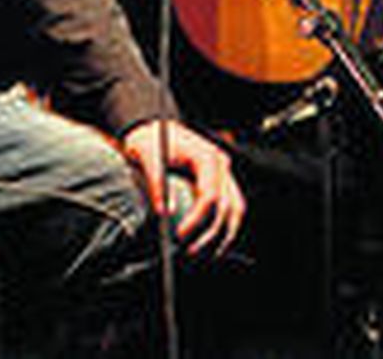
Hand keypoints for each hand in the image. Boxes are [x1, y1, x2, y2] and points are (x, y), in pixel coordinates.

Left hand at [122, 119, 245, 257]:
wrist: (156, 126)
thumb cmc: (151, 138)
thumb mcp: (147, 155)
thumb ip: (155, 182)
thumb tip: (164, 212)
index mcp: (207, 155)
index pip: (210, 195)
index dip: (197, 220)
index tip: (180, 236)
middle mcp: (222, 164)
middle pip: (227, 206)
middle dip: (211, 235)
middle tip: (191, 253)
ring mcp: (224, 173)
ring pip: (236, 210)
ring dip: (224, 236)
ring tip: (206, 256)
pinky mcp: (221, 182)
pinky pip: (230, 207)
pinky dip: (225, 227)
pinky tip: (212, 245)